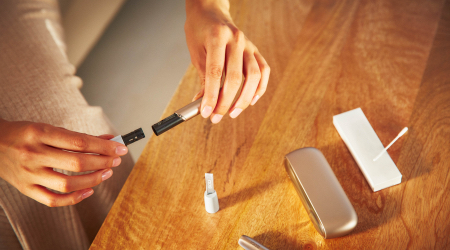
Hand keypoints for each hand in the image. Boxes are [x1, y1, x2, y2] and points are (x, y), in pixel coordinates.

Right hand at [0, 119, 127, 206]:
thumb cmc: (25, 134)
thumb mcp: (49, 128)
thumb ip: (78, 137)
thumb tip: (109, 141)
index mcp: (39, 133)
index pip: (80, 142)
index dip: (104, 147)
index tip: (120, 148)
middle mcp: (33, 154)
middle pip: (76, 163)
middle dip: (102, 162)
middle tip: (116, 160)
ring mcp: (29, 174)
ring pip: (67, 183)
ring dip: (93, 179)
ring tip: (106, 172)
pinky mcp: (26, 189)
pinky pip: (53, 200)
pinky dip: (74, 198)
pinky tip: (89, 191)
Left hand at [185, 0, 269, 122]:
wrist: (210, 11)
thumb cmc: (200, 31)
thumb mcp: (196, 53)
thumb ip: (203, 78)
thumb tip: (204, 105)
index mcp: (217, 37)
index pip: (215, 72)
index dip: (211, 96)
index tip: (206, 112)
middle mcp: (236, 40)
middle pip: (235, 78)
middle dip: (225, 102)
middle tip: (216, 117)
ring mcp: (248, 45)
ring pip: (253, 76)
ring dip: (244, 99)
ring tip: (233, 113)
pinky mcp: (255, 50)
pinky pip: (263, 71)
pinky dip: (260, 88)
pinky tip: (252, 101)